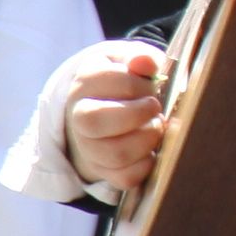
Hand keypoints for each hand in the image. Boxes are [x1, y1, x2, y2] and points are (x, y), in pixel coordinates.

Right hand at [50, 39, 167, 196]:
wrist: (109, 106)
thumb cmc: (126, 79)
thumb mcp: (130, 60)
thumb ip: (139, 58)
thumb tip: (145, 63)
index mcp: (84, 83)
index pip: (105, 82)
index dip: (136, 83)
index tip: (150, 84)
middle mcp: (79, 116)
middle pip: (93, 122)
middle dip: (135, 115)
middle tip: (154, 107)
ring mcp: (89, 147)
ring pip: (113, 154)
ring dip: (146, 140)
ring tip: (156, 127)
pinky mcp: (104, 170)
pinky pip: (124, 178)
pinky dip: (146, 165)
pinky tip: (154, 150)